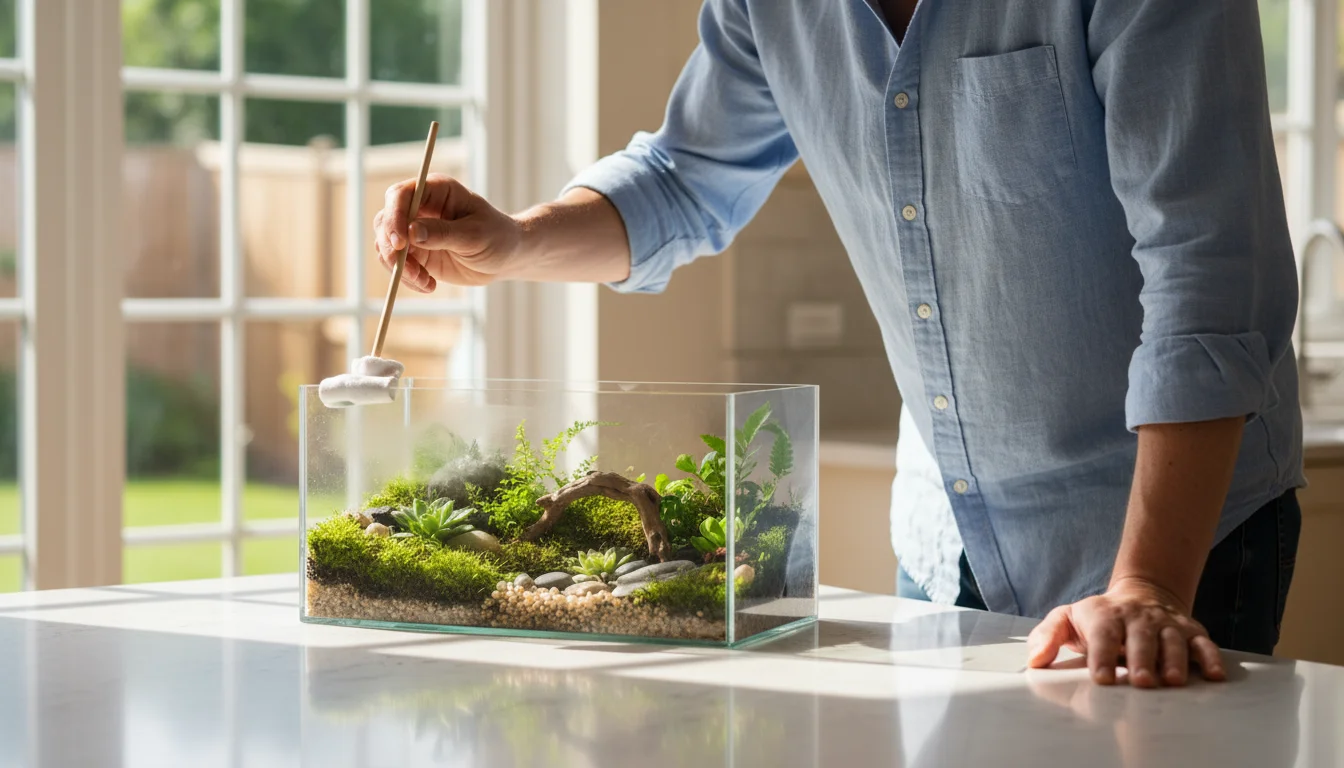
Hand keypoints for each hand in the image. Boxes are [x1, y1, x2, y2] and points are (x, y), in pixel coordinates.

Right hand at [372, 174, 522, 292]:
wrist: (506, 257)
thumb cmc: (498, 237)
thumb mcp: (475, 235)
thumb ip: (444, 233)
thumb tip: (412, 232)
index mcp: (436, 191)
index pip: (400, 195)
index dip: (394, 217)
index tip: (400, 244)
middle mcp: (420, 207)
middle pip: (385, 220)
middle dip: (392, 248)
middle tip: (413, 271)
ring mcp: (415, 230)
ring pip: (386, 245)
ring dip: (399, 267)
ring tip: (425, 281)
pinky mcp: (416, 252)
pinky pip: (398, 264)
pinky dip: (407, 277)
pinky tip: (429, 285)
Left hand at [1026, 577, 1225, 687]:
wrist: (1141, 593)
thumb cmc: (1099, 617)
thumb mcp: (1068, 618)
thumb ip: (1047, 635)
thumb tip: (1033, 659)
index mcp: (1105, 615)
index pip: (1103, 634)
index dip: (1101, 655)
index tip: (1101, 678)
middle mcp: (1138, 618)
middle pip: (1141, 637)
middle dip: (1142, 659)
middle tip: (1142, 682)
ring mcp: (1166, 624)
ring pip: (1173, 640)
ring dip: (1175, 659)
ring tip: (1173, 681)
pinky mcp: (1190, 631)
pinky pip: (1203, 643)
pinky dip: (1210, 657)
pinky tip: (1213, 675)